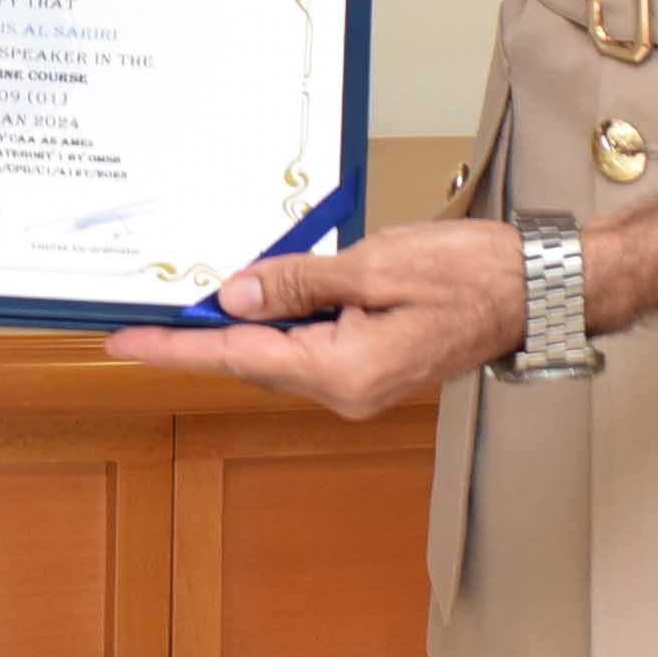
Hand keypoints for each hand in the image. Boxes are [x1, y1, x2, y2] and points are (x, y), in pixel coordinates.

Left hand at [104, 219, 526, 417]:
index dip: (175, 346)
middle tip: (151, 305)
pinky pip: (309, 346)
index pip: (237, 358)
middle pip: (253, 360)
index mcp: (342, 372)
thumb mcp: (374, 264)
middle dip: (204, 330)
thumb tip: (235, 298)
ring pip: (280, 353)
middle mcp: (346, 392)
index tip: (121, 340)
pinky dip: (283, 321)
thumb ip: (298, 283)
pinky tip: (271, 290)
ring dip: (248, 322)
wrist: (535, 292)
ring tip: (209, 287)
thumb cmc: (470, 274)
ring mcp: (361, 385)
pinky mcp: (372, 368)